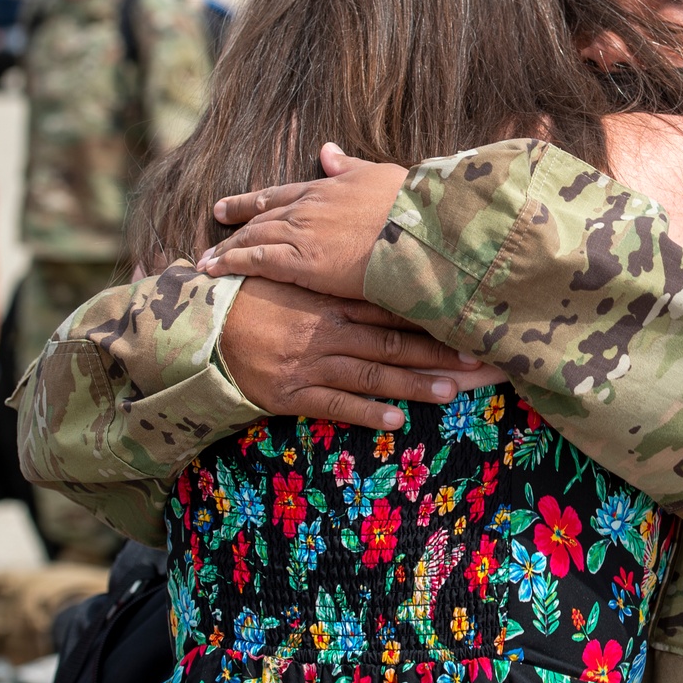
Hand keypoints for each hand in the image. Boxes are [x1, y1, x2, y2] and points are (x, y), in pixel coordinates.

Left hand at [198, 144, 405, 299]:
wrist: (418, 231)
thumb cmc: (408, 205)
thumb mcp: (378, 174)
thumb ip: (348, 165)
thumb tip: (326, 149)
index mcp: (324, 188)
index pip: (276, 195)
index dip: (249, 202)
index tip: (227, 207)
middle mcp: (305, 208)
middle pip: (259, 218)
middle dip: (233, 226)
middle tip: (211, 236)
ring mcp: (300, 234)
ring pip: (252, 239)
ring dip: (226, 250)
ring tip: (206, 261)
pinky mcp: (301, 262)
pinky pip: (256, 261)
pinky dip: (231, 264)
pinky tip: (214, 271)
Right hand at [222, 277, 478, 430]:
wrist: (204, 326)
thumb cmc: (256, 296)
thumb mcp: (296, 273)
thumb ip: (337, 273)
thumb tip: (381, 264)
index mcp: (331, 298)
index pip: (390, 307)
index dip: (431, 316)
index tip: (468, 320)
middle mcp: (327, 330)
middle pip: (391, 342)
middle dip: (436, 353)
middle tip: (477, 361)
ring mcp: (309, 362)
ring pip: (370, 375)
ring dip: (411, 384)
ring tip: (449, 392)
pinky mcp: (290, 393)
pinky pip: (333, 404)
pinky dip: (364, 412)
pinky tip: (394, 419)